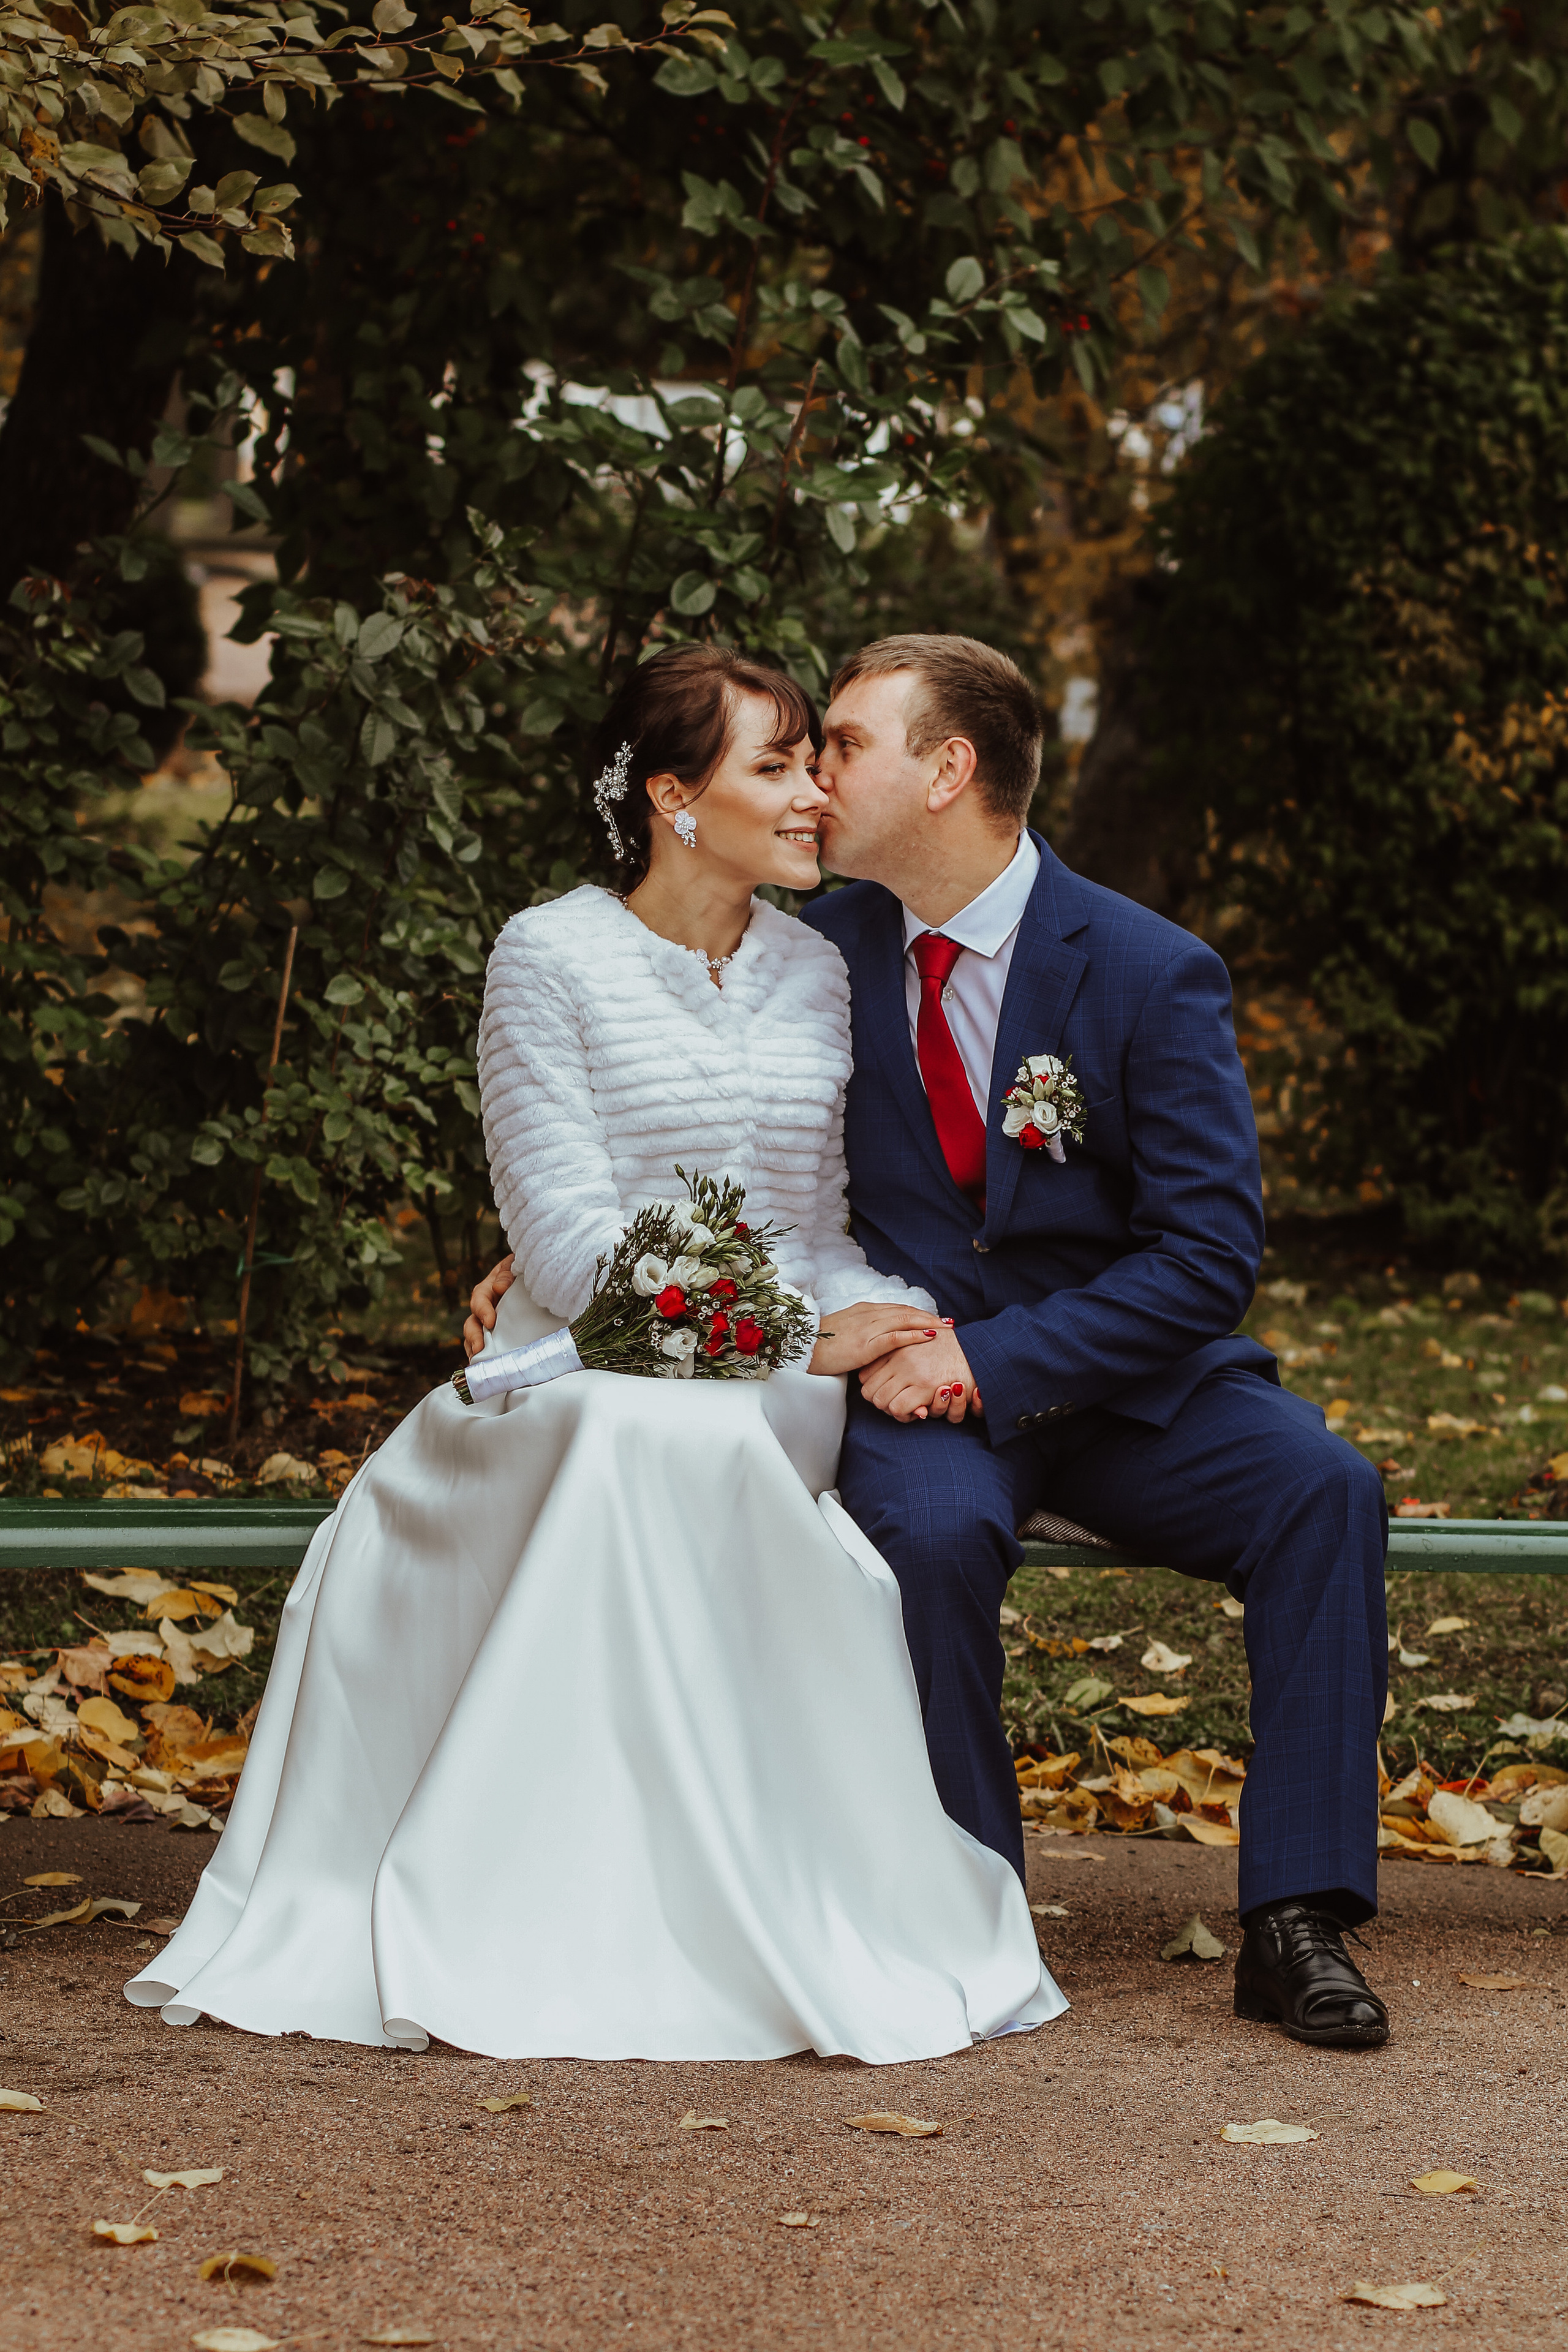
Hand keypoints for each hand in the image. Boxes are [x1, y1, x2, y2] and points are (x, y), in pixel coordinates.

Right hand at [463, 1253, 514, 1359]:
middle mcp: (486, 1308)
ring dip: (475, 1349)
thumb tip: (499, 1287)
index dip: (482, 1310)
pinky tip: (487, 1366)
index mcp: (489, 1288)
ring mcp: (491, 1323)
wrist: (540, 1279)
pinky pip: (488, 1347)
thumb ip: (507, 1273)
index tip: (490, 1321)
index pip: (479, 1298)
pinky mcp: (500, 1335)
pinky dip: (485, 1357)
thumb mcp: (515, 1265)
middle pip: (472, 1322)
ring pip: (476, 1337)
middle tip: (478, 1347)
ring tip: (478, 1360)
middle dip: (473, 1336)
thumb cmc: (524, 1271)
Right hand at [808, 1300, 938, 1377]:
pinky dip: (914, 1334)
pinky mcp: (865, 1344)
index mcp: (864, 1310)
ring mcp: (867, 1328)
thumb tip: (880, 1342)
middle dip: (929, 1316)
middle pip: (906, 1311)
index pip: (898, 1309)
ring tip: (946, 1328)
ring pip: (904, 1320)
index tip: (934, 1319)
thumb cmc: (822, 1345)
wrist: (802, 1350)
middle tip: (949, 1322)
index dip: (918, 1314)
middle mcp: (868, 1314)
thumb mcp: (847, 1334)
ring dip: (928, 1323)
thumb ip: (865, 1333)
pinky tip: (929, 1336)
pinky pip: (895, 1337)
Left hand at [859, 1322, 979, 1424]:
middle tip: (900, 1405)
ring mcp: (910, 1371)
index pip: (865, 1375)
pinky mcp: (925, 1385)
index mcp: (896, 1345)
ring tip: (911, 1410)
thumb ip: (901, 1359)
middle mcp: (899, 1357)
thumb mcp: (921, 1345)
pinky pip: (899, 1409)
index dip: (875, 1389)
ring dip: (894, 1412)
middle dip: (882, 1404)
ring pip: (880, 1402)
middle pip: (868, 1391)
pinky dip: (906, 1415)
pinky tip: (921, 1411)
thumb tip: (888, 1378)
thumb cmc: (953, 1348)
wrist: (979, 1349)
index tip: (891, 1392)